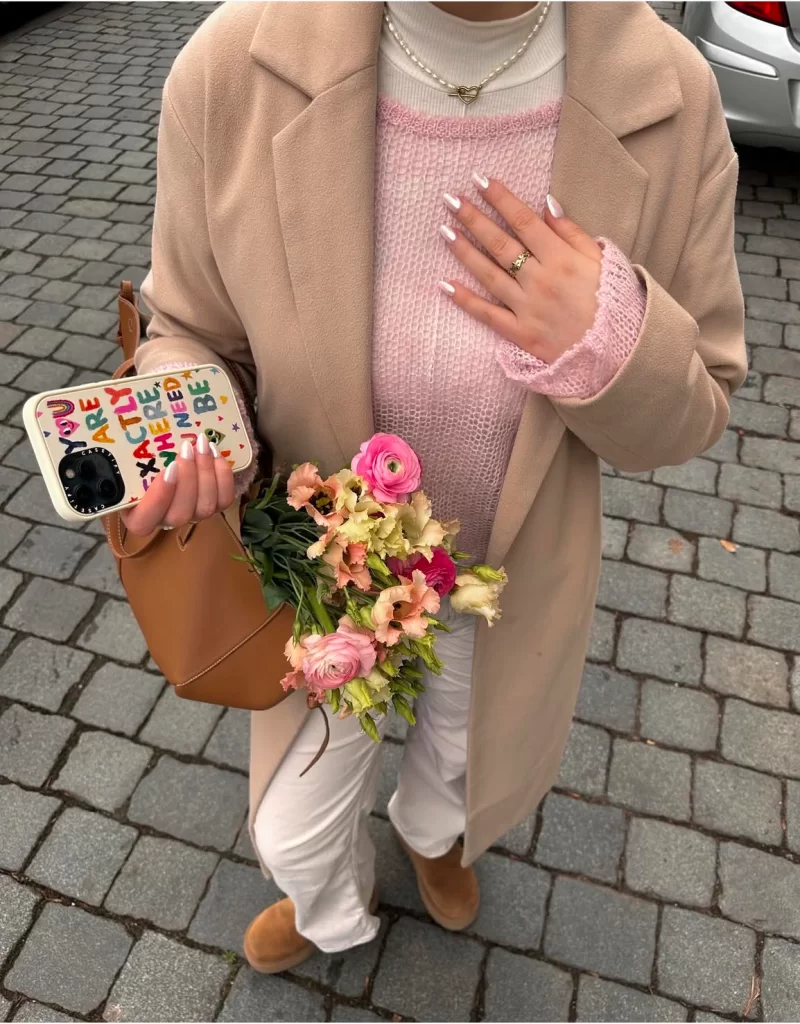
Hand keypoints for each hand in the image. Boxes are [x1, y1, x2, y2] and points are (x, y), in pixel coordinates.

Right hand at [120, 434, 234, 535]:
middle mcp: (164, 520)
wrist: (156, 458)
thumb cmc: (133, 459)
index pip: (146, 522)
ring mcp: (190, 514)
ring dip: (207, 474)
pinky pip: (224, 501)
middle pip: (181, 513)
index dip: (161, 498)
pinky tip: (217, 455)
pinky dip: (224, 478)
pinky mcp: (211, 504)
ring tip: (203, 444)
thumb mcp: (119, 457)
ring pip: (206, 508)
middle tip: (187, 446)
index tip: (168, 468)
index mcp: (135, 516)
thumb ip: (112, 450)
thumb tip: (101, 419)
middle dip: (189, 479)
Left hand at [439, 177, 602, 363]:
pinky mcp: (520, 334)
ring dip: (464, 251)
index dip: (501, 199)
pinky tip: (445, 285)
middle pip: (501, 244)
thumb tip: (545, 203)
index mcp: (561, 259)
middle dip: (474, 219)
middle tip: (451, 199)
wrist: (616, 350)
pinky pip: (488, 315)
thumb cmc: (610, 301)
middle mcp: (540, 280)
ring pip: (489, 274)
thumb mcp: (599, 260)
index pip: (524, 221)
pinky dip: (466, 300)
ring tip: (444, 231)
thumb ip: (571, 232)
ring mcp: (527, 308)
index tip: (480, 180)